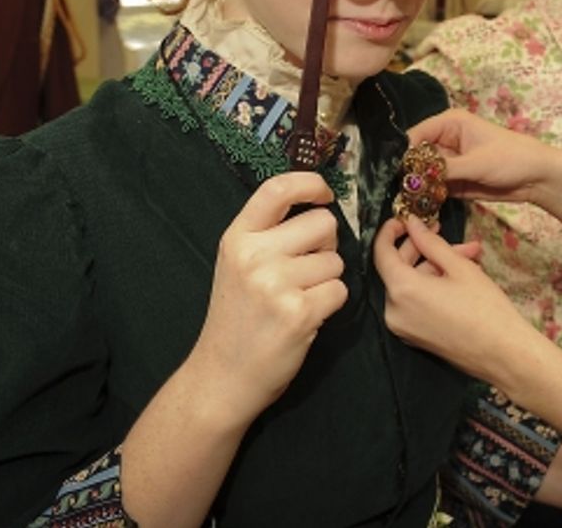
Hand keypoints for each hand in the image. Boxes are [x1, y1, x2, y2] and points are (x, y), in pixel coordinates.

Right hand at [188, 172, 347, 425]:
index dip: (310, 183)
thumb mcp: (237, 266)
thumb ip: (268, 235)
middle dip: (326, 245)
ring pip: (336, 261)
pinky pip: (340, 291)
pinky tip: (307, 318)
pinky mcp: (299, 312)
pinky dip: (331, 304)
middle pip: (323, 224)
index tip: (324, 194)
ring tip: (300, 299)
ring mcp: (276, 284)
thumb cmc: (237, 319)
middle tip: (306, 271)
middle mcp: (254, 256)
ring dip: (327, 280)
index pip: (277, 189)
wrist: (222, 377)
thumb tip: (319, 206)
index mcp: (237, 238)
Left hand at [374, 215, 538, 386]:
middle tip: (444, 232)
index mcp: (401, 290)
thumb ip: (430, 242)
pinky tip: (460, 277)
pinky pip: (416, 302)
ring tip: (469, 256)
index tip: (405, 218)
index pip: (382, 253)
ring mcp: (403, 327)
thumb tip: (412, 223)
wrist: (503, 354)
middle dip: (423, 248)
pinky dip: (431, 286)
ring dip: (435, 267)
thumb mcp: (459, 267)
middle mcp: (394, 311)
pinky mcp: (414, 337)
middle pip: (398, 268)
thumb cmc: (484, 307)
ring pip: (411, 285)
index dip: (390, 231)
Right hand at [407, 108, 558, 204]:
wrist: (537, 177)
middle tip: (397, 193)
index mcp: (449, 124)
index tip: (392, 173)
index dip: (402, 154)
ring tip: (406, 203)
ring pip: (423, 174)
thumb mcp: (476, 163)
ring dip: (416, 188)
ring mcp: (449, 162)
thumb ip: (444, 169)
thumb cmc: (511, 158)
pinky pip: (434, 188)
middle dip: (407, 174)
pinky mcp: (455, 181)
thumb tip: (415, 177)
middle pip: (415, 156)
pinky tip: (419, 207)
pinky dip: (428, 197)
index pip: (415, 135)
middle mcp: (445, 140)